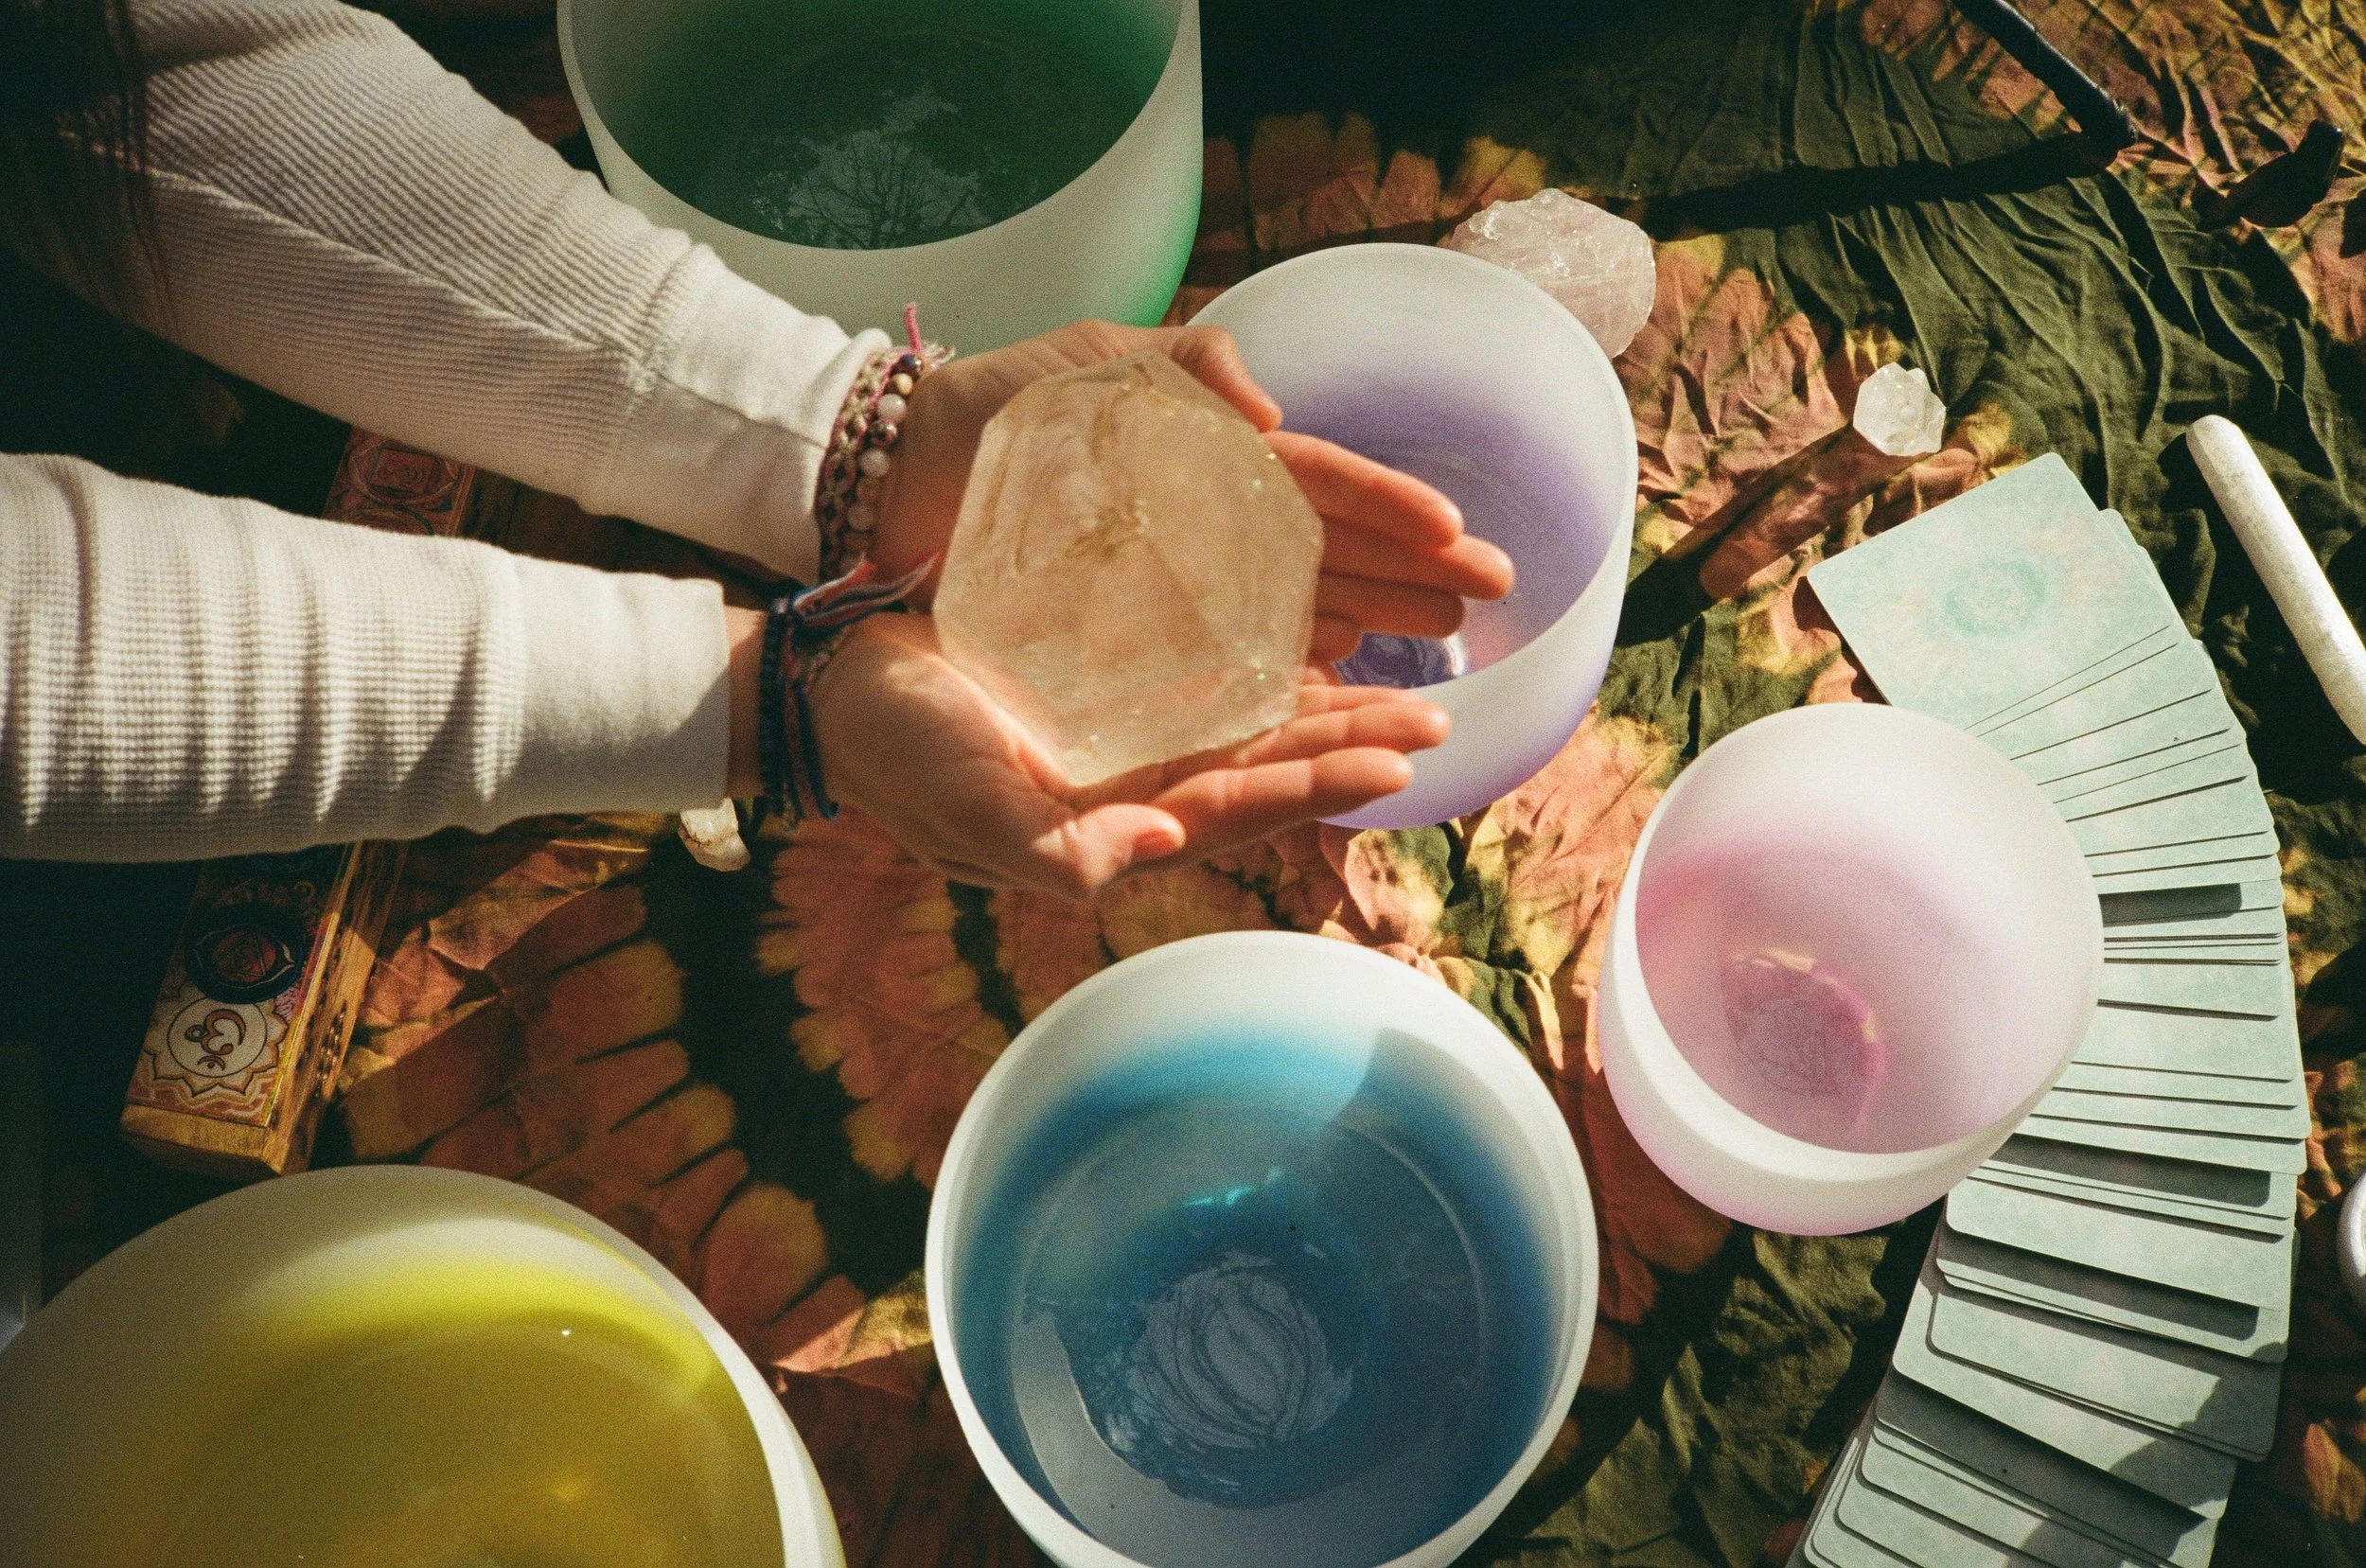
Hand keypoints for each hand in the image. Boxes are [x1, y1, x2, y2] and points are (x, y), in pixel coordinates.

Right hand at [800, 614, 1447, 895]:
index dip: (1315, 785)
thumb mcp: (966, 805)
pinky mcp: (1105, 686)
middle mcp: (1131, 785)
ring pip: (1245, 727)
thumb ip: (1057, 847)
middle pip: (1262, 771)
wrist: (832, 689)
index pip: (1235, 807)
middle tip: (1436, 720)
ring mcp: (1122, 739)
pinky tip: (1315, 646)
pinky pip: (1203, 681)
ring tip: (1402, 688)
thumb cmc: (893, 752)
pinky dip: (1263, 668)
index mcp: (1109, 822)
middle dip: (1348, 749)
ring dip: (1324, 713)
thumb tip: (1162, 848)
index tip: (1396, 759)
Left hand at [869, 320, 1515, 662]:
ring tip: (1435, 662)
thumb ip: (1185, 368)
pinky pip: (1228, 671)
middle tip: (1486, 606)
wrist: (889, 482)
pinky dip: (1285, 682)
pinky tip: (1335, 694)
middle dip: (1409, 578)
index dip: (1394, 512)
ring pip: (1294, 617)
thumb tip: (1274, 413)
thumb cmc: (988, 413)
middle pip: (1330, 557)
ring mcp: (1173, 591)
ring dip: (1367, 636)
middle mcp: (1204, 530)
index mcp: (1209, 454)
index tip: (1461, 539)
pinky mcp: (1131, 647)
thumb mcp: (1089, 363)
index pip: (1324, 486)